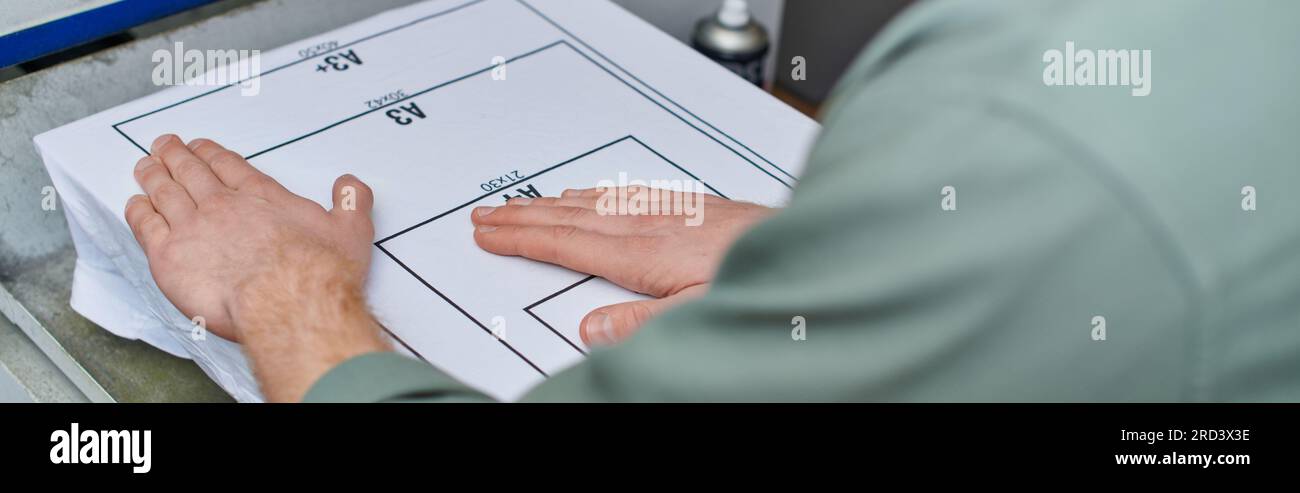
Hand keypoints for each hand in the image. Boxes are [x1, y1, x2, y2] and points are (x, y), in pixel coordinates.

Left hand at [125, 135, 387, 400]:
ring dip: (153, 175)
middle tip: (165, 145)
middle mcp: (222, 205)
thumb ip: (352, 202)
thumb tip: (352, 186)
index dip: (211, 153)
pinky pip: (145, 225)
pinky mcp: (170, 257)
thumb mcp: (351, 230)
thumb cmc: (318, 273)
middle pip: (190, 171)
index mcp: (261, 196)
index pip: (228, 166)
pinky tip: (135, 203)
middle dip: (175, 155)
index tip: (201, 147)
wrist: (290, 302)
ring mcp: (192, 228)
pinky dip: (138, 210)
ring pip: (164, 192)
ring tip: (145, 165)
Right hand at [471, 187, 772, 345]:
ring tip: (524, 201)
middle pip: (572, 217)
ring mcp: (673, 213)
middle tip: (486, 212)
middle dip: (524, 214)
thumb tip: (591, 330)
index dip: (523, 238)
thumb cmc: (760, 279)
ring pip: (597, 201)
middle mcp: (654, 225)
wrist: (812, 246)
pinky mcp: (693, 208)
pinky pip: (627, 192)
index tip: (488, 233)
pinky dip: (597, 192)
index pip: (568, 244)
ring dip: (554, 202)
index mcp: (646, 254)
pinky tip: (594, 192)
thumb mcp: (700, 313)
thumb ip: (642, 324)